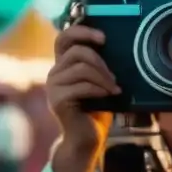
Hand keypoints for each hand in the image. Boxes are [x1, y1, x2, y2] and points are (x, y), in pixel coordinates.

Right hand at [45, 25, 119, 171]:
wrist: (87, 139)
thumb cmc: (97, 110)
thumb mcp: (99, 82)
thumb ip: (99, 66)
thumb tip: (118, 45)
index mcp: (63, 65)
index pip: (64, 37)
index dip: (82, 31)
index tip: (103, 38)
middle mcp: (54, 73)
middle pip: (76, 51)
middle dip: (100, 60)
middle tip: (114, 76)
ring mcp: (53, 87)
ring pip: (81, 68)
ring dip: (103, 77)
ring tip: (114, 89)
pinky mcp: (57, 100)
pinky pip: (81, 86)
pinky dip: (99, 89)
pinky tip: (109, 96)